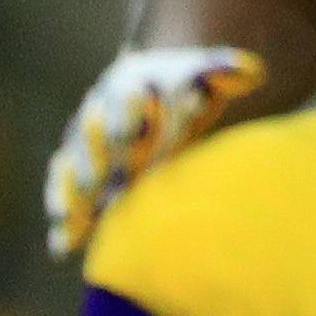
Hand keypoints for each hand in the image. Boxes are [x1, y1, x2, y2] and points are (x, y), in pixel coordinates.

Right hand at [44, 45, 261, 258]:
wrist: (163, 88)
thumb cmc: (192, 81)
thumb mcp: (212, 70)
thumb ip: (229, 70)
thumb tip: (250, 72)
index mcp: (130, 85)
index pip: (123, 100)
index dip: (125, 116)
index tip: (127, 138)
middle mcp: (99, 114)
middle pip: (90, 139)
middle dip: (92, 160)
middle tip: (97, 184)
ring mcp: (86, 146)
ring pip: (70, 171)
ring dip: (71, 196)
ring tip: (72, 223)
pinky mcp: (81, 175)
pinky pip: (66, 196)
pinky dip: (66, 219)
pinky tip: (65, 245)